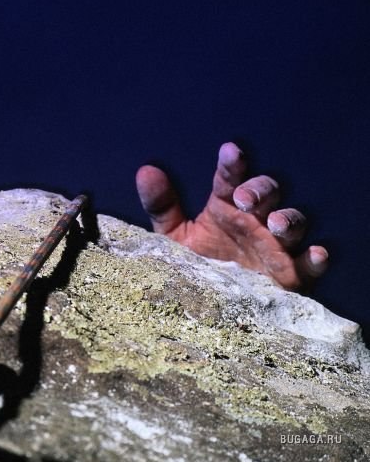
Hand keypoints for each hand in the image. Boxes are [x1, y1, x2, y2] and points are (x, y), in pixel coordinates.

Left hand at [136, 142, 327, 291]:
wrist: (210, 308)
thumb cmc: (197, 263)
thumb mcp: (174, 236)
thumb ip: (162, 206)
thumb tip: (145, 171)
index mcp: (225, 207)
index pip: (230, 178)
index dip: (232, 165)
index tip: (229, 152)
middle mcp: (253, 220)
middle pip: (267, 193)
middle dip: (260, 190)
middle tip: (244, 199)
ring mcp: (275, 245)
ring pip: (293, 222)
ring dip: (289, 219)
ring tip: (275, 223)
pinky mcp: (292, 274)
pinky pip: (310, 264)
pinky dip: (315, 257)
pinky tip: (315, 253)